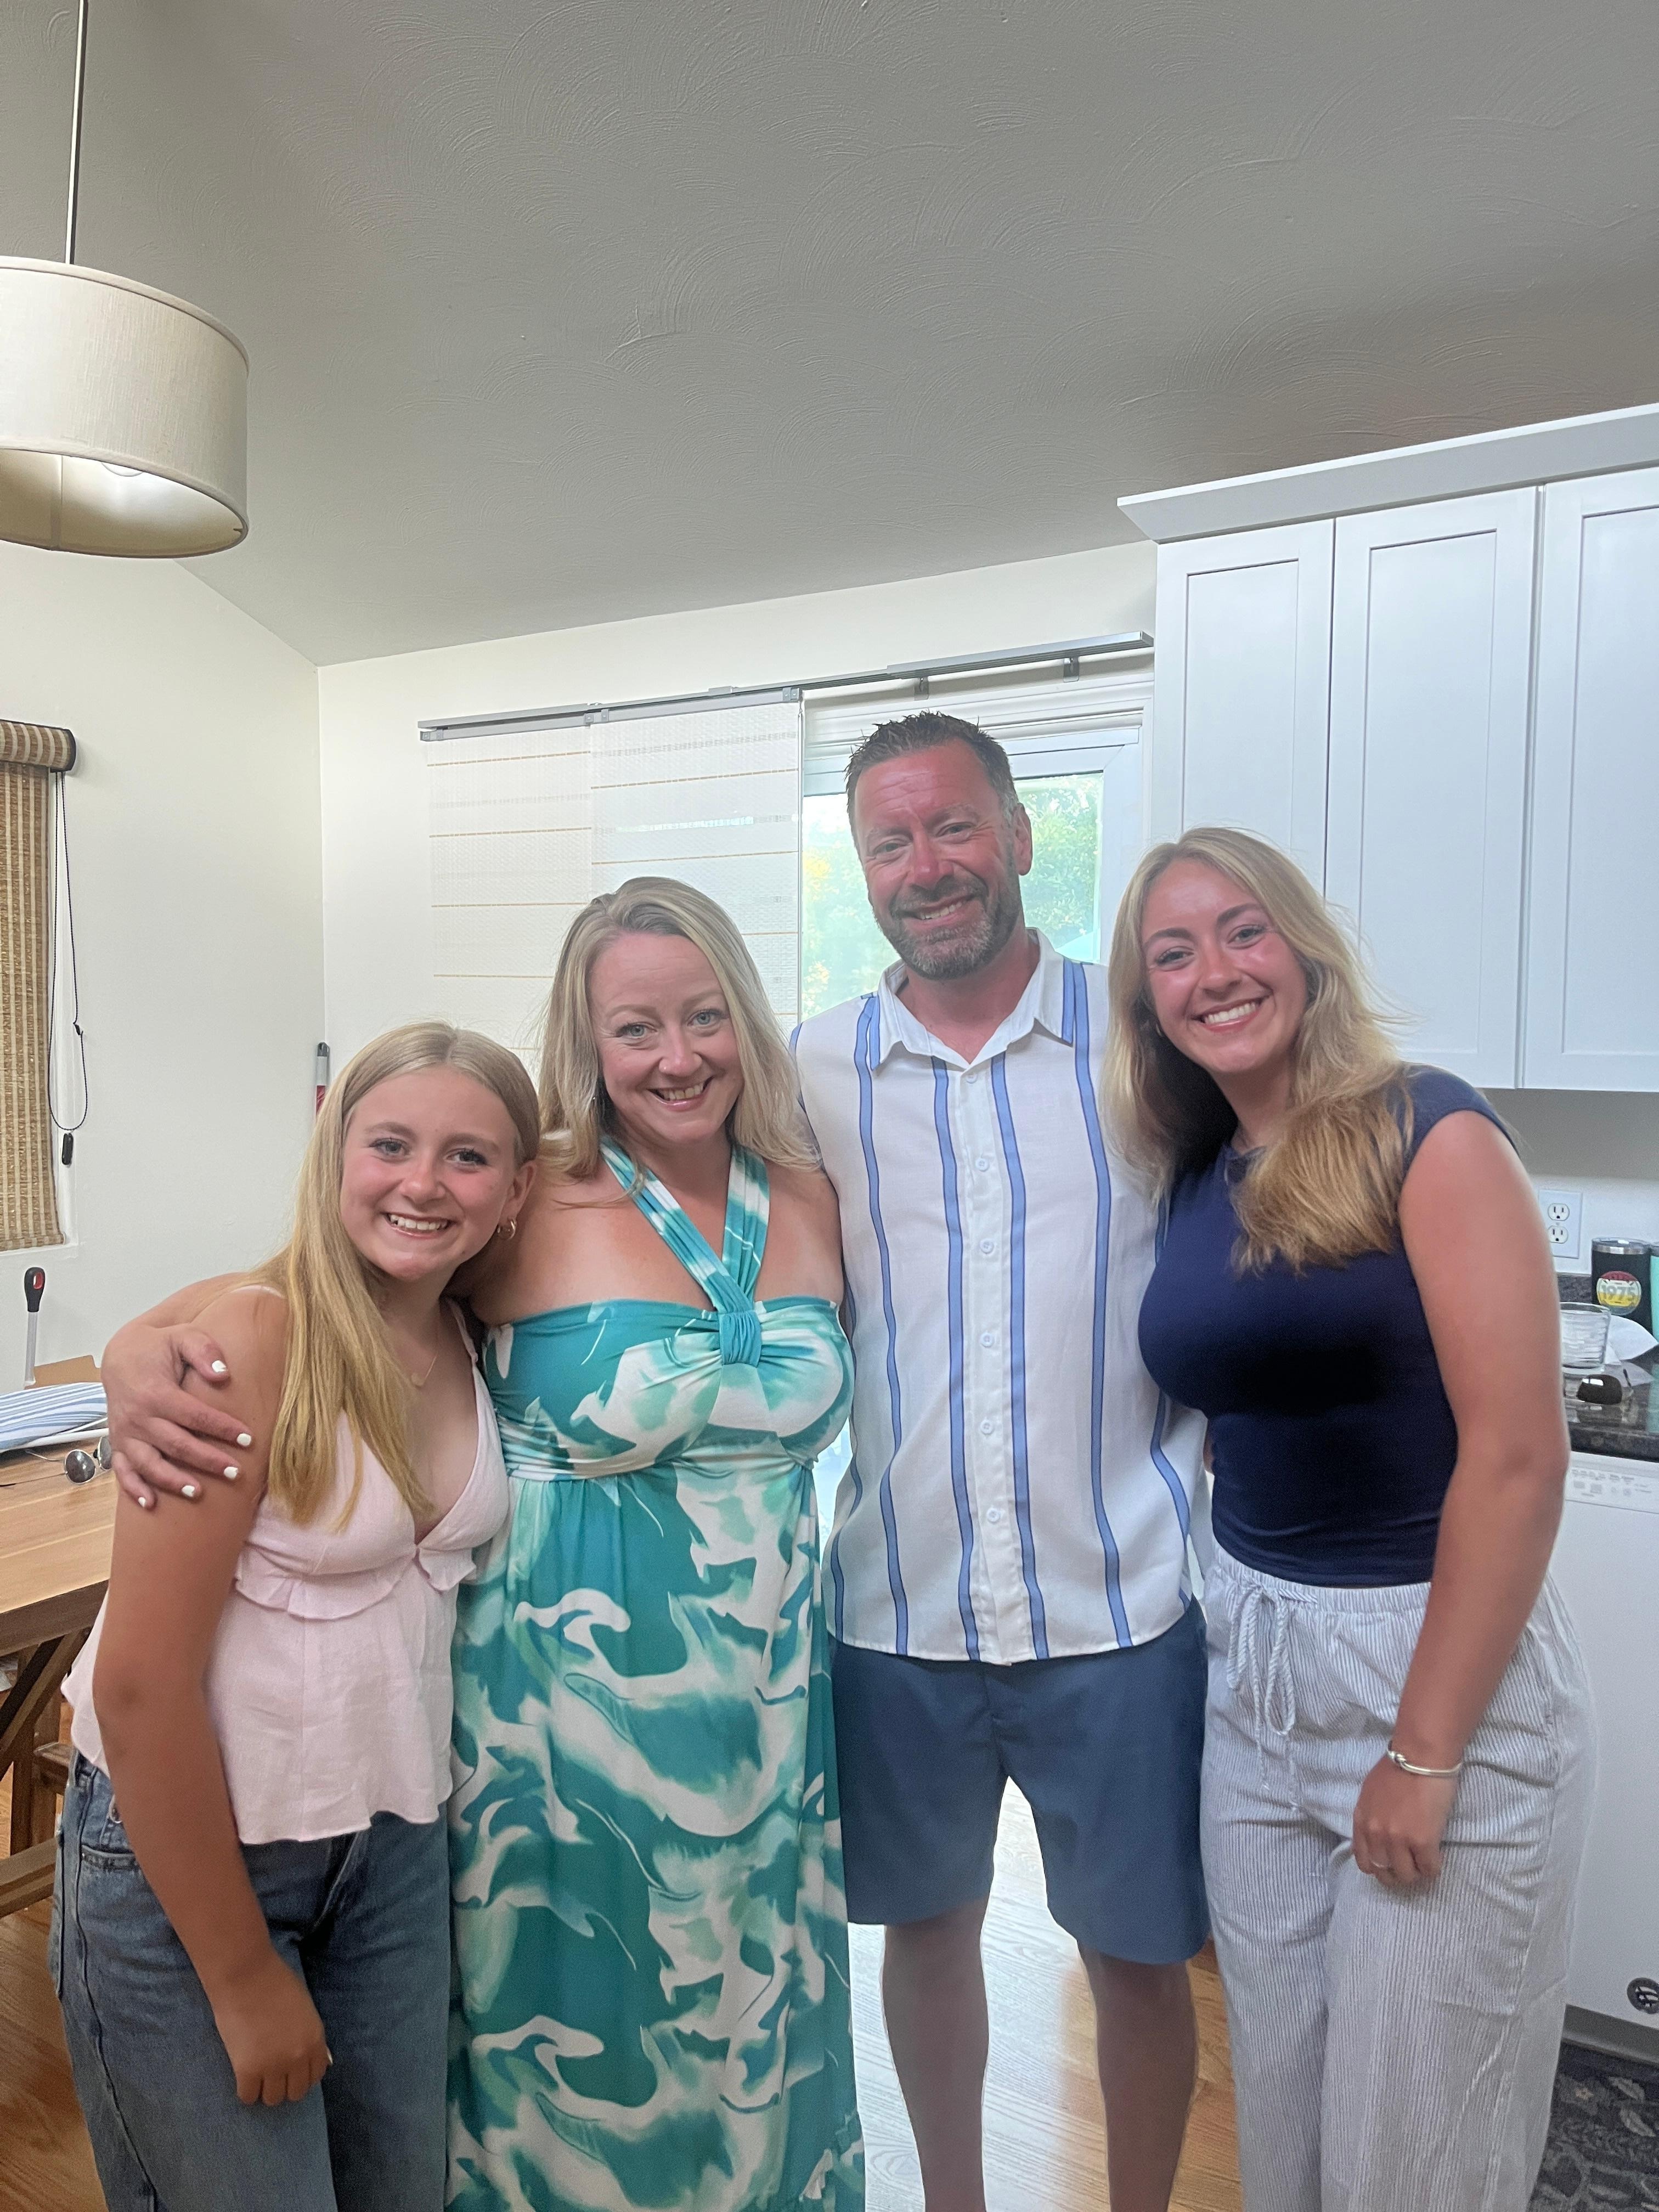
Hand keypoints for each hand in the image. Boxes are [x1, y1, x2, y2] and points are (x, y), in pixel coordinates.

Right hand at [104, 1320, 249, 1508]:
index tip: (248, 1438)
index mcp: (156, 1393)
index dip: (222, 1428)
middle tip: (235, 1472)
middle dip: (207, 1460)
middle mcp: (138, 1417)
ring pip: (149, 1464)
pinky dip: (134, 1489)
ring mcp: (125, 1433)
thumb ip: (204, 1351)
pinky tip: (151, 1504)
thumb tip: (223, 1375)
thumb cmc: (158, 1347)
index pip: (195, 1416)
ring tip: (199, 1493)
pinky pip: (123, 1471)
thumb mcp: (182, 1336)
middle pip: (176, 1445)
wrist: (120, 1355)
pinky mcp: (117, 1443)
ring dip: (173, 1481)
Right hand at [209, 1951, 330, 2106]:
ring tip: (257, 2076)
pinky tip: (243, 2077)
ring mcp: (273, 2066)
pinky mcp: (247, 2070)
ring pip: (272, 2099)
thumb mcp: (305, 2008)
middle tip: (272, 2075)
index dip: (303, 2076)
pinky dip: (246, 2091)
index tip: (292, 2073)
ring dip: (265, 2090)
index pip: (316, 2075)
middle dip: (285, 2086)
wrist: (246, 1974)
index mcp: (315, 2039)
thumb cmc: (275, 1982)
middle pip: (295, 2092)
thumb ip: (310, 2035)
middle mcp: (298, 2057)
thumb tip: (322, 2059)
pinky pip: (248, 2096)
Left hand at [1352, 1755, 1459, 1887]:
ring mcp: (1398, 1840)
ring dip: (1416, 1872)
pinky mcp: (1422, 1842)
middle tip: (1410, 1865)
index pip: (1364, 1861)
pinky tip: (1436, 1857)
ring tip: (1424, 1861)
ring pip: (1406, 1876)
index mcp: (1362, 1820)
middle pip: (1384, 1872)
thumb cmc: (1399, 1767)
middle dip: (1398, 1873)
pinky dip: (1433, 1867)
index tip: (1391, 1863)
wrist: (1421, 1755)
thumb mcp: (1371, 1792)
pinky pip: (1429, 1869)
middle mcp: (1375, 1833)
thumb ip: (1371, 1816)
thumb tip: (1378, 1834)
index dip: (1379, 1867)